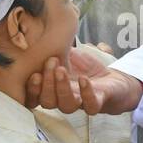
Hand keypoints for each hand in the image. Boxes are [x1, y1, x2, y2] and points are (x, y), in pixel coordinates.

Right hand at [25, 50, 142, 115]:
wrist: (111, 78)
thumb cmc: (84, 67)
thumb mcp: (66, 55)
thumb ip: (52, 50)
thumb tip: (37, 37)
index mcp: (51, 90)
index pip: (35, 98)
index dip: (31, 90)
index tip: (33, 73)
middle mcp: (62, 100)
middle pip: (48, 102)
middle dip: (47, 83)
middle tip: (51, 62)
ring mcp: (79, 103)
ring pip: (66, 106)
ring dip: (62, 87)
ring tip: (62, 69)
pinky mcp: (96, 103)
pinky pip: (90, 105)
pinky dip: (86, 93)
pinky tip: (83, 79)